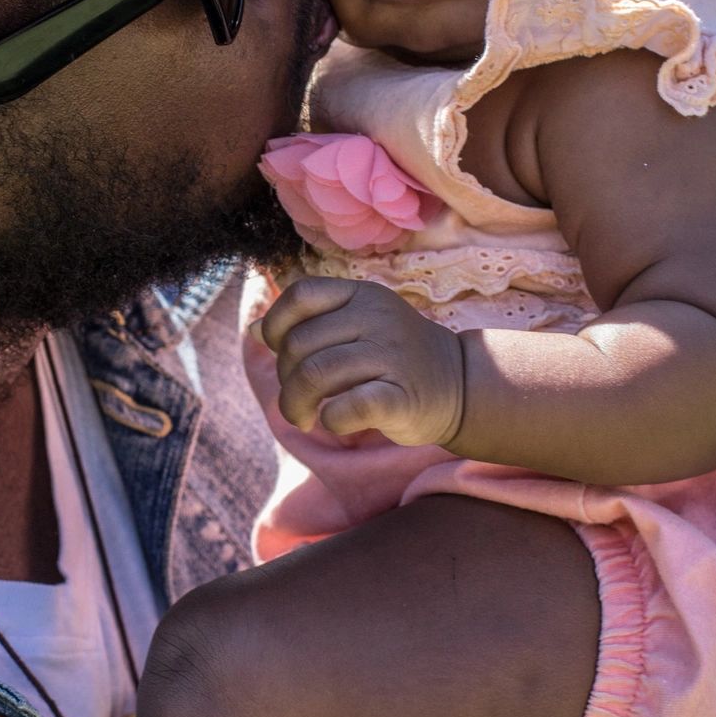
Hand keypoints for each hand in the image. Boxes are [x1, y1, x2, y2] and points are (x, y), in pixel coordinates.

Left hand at [261, 275, 465, 446]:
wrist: (462, 385)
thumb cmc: (396, 358)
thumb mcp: (358, 326)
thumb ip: (309, 325)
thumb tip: (253, 331)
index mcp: (362, 295)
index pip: (300, 294)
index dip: (276, 324)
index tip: (279, 352)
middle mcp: (377, 318)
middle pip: (299, 345)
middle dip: (285, 380)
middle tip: (297, 401)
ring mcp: (392, 355)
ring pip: (315, 375)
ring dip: (297, 405)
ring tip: (305, 417)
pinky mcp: (402, 396)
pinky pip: (346, 407)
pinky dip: (331, 420)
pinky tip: (336, 421)